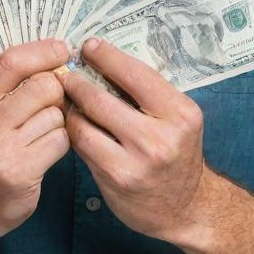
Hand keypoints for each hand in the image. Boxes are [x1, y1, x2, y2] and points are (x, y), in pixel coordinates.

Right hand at [0, 39, 71, 246]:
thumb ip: (11, 83)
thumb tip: (59, 55)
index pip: (10, 62)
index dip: (42, 51)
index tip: (62, 49)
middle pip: (42, 86)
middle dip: (55, 92)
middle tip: (47, 106)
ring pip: (55, 114)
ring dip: (57, 122)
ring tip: (38, 135)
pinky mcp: (19, 172)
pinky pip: (61, 140)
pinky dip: (60, 143)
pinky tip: (43, 152)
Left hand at [59, 37, 206, 242]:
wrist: (187, 208)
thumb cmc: (178, 154)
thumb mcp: (176, 118)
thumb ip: (147, 94)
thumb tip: (103, 61)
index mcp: (180, 113)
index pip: (135, 74)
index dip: (107, 56)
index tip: (89, 46)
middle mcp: (160, 137)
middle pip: (101, 98)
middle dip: (77, 82)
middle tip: (67, 75)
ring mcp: (136, 161)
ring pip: (85, 122)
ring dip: (70, 107)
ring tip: (66, 99)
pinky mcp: (115, 178)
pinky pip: (82, 145)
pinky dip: (72, 130)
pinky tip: (72, 125)